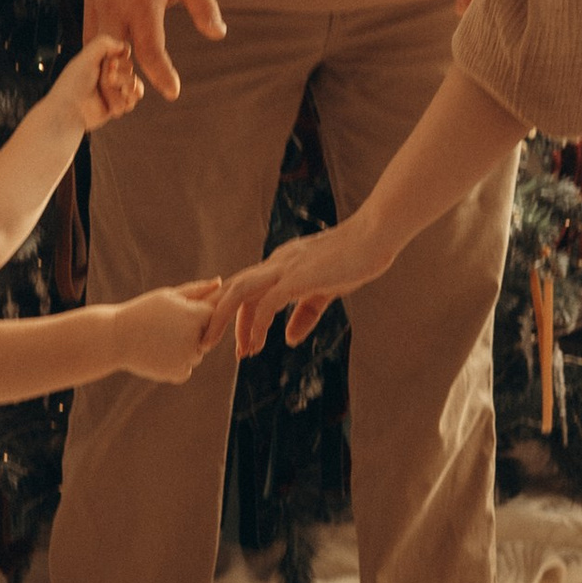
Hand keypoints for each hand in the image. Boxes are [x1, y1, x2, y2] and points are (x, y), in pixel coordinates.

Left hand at [57, 35, 143, 134]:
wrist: (71, 110)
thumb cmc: (75, 83)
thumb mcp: (87, 56)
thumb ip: (104, 43)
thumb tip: (124, 46)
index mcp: (99, 60)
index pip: (123, 52)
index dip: (121, 58)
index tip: (110, 64)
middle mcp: (106, 73)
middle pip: (129, 68)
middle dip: (122, 75)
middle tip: (109, 80)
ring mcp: (112, 90)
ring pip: (134, 83)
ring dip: (129, 87)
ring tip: (122, 92)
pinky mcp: (116, 104)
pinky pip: (133, 99)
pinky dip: (129, 100)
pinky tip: (120, 101)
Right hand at [85, 0, 226, 100]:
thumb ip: (204, 5)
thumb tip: (218, 34)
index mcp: (143, 2)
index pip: (150, 48)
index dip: (161, 74)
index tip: (173, 92)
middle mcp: (116, 8)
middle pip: (112, 58)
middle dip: (121, 84)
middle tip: (136, 101)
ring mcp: (98, 8)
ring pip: (94, 54)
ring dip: (106, 77)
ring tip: (123, 97)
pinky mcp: (88, 7)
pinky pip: (89, 42)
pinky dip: (97, 61)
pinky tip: (110, 75)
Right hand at [109, 281, 224, 383]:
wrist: (116, 338)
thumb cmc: (143, 312)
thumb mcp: (168, 296)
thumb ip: (196, 290)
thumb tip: (219, 282)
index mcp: (195, 316)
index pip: (214, 314)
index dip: (196, 314)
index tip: (178, 314)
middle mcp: (196, 338)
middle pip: (207, 336)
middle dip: (192, 332)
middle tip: (166, 328)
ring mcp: (188, 358)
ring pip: (196, 353)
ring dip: (185, 349)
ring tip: (160, 340)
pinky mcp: (178, 373)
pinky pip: (186, 368)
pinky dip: (175, 363)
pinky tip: (158, 354)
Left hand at [208, 217, 385, 358]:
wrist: (374, 237)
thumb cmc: (355, 260)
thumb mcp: (325, 292)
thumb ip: (305, 313)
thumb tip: (290, 338)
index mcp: (280, 265)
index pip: (245, 291)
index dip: (235, 317)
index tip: (239, 345)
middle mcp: (275, 264)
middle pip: (232, 288)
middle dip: (215, 316)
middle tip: (207, 345)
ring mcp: (285, 268)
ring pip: (238, 291)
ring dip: (221, 318)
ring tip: (212, 343)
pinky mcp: (297, 277)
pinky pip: (266, 302)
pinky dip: (256, 324)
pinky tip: (256, 344)